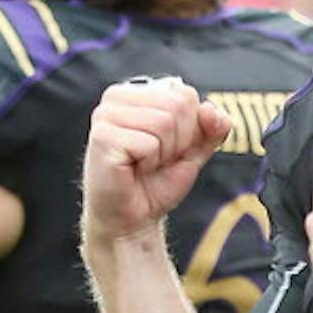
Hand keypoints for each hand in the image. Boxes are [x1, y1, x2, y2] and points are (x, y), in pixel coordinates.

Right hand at [81, 78, 229, 245]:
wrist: (132, 219)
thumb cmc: (156, 182)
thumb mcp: (194, 151)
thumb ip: (211, 128)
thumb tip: (210, 110)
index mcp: (137, 92)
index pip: (185, 95)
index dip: (189, 129)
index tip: (168, 149)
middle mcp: (116, 96)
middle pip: (177, 106)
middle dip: (178, 142)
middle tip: (156, 160)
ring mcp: (106, 115)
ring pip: (164, 122)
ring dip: (163, 153)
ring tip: (143, 164)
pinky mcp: (102, 136)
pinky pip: (149, 143)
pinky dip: (150, 163)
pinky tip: (132, 169)